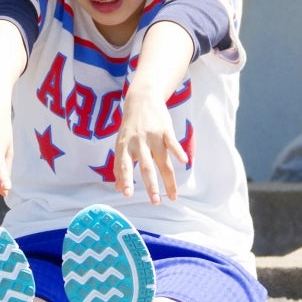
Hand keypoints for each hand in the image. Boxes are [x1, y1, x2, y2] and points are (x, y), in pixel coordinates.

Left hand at [113, 89, 186, 204]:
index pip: (124, 165)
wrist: (141, 98)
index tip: (127, 195)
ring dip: (168, 180)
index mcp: (124, 146)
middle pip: (146, 167)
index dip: (125, 180)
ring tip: (172, 196)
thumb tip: (117, 188)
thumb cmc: (130, 126)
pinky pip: (172, 142)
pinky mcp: (165, 129)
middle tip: (155, 202)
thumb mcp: (121, 143)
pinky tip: (185, 162)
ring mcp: (152, 135)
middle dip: (151, 185)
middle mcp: (138, 142)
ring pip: (162, 160)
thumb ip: (120, 165)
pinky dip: (178, 152)